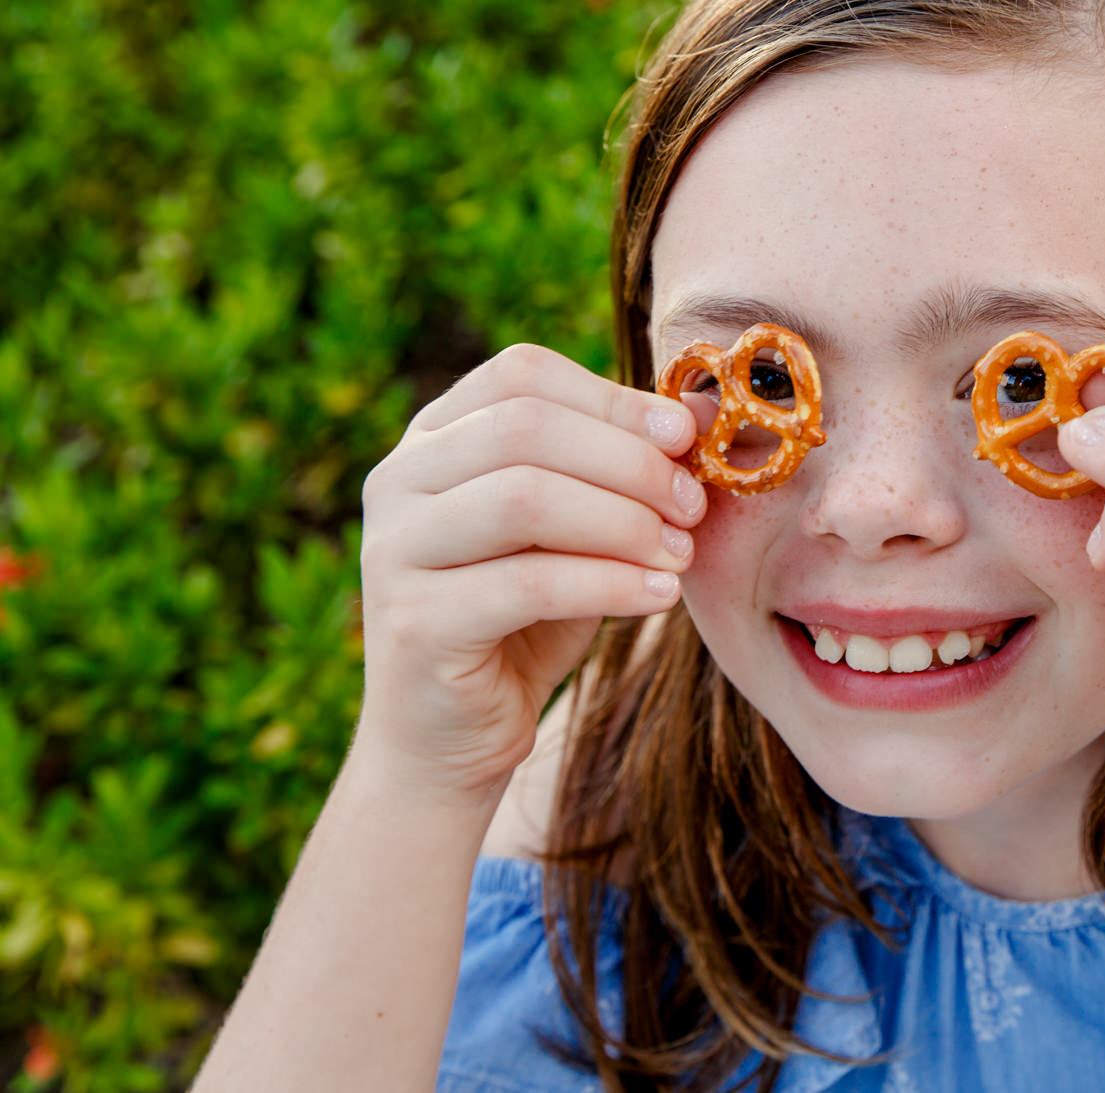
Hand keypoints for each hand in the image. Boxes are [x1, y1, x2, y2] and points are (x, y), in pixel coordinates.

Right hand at [353, 344, 702, 802]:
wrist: (453, 735)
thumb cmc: (525, 618)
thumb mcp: (580, 530)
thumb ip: (623, 468)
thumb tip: (705, 409)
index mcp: (434, 438)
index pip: (521, 374)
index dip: (613, 398)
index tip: (686, 436)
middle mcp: (398, 480)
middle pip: (526, 428)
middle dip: (629, 462)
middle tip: (693, 506)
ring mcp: (394, 548)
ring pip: (526, 498)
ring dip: (624, 523)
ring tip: (680, 554)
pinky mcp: (412, 622)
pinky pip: (529, 583)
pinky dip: (610, 584)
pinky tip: (660, 596)